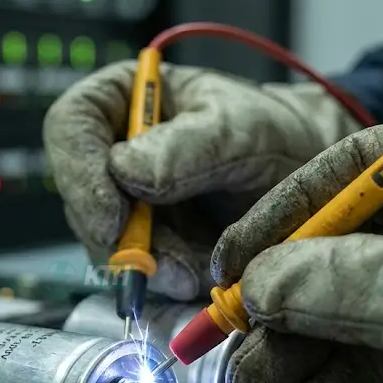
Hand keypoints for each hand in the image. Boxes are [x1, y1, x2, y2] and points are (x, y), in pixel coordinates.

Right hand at [42, 61, 360, 299]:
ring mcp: (127, 203)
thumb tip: (123, 170)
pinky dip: (170, 282)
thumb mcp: (240, 129)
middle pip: (84, 201)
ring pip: (109, 246)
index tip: (115, 218)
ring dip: (153, 268)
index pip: (71, 128)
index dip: (81, 176)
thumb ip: (187, 147)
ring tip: (201, 271)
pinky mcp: (148, 245)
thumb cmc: (276, 132)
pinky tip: (202, 278)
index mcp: (121, 100)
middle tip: (169, 268)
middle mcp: (112, 152)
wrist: (311, 175)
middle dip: (125, 242)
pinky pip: (140, 272)